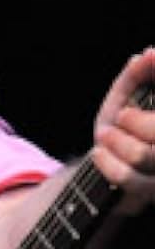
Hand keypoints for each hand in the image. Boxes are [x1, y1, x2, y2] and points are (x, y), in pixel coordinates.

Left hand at [93, 47, 154, 211]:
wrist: (99, 173)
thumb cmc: (119, 129)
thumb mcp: (124, 97)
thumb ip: (136, 76)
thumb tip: (147, 54)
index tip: (150, 58)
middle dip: (139, 121)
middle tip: (121, 116)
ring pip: (147, 155)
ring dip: (120, 142)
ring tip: (105, 136)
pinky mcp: (150, 194)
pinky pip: (130, 180)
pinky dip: (109, 164)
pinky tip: (99, 153)